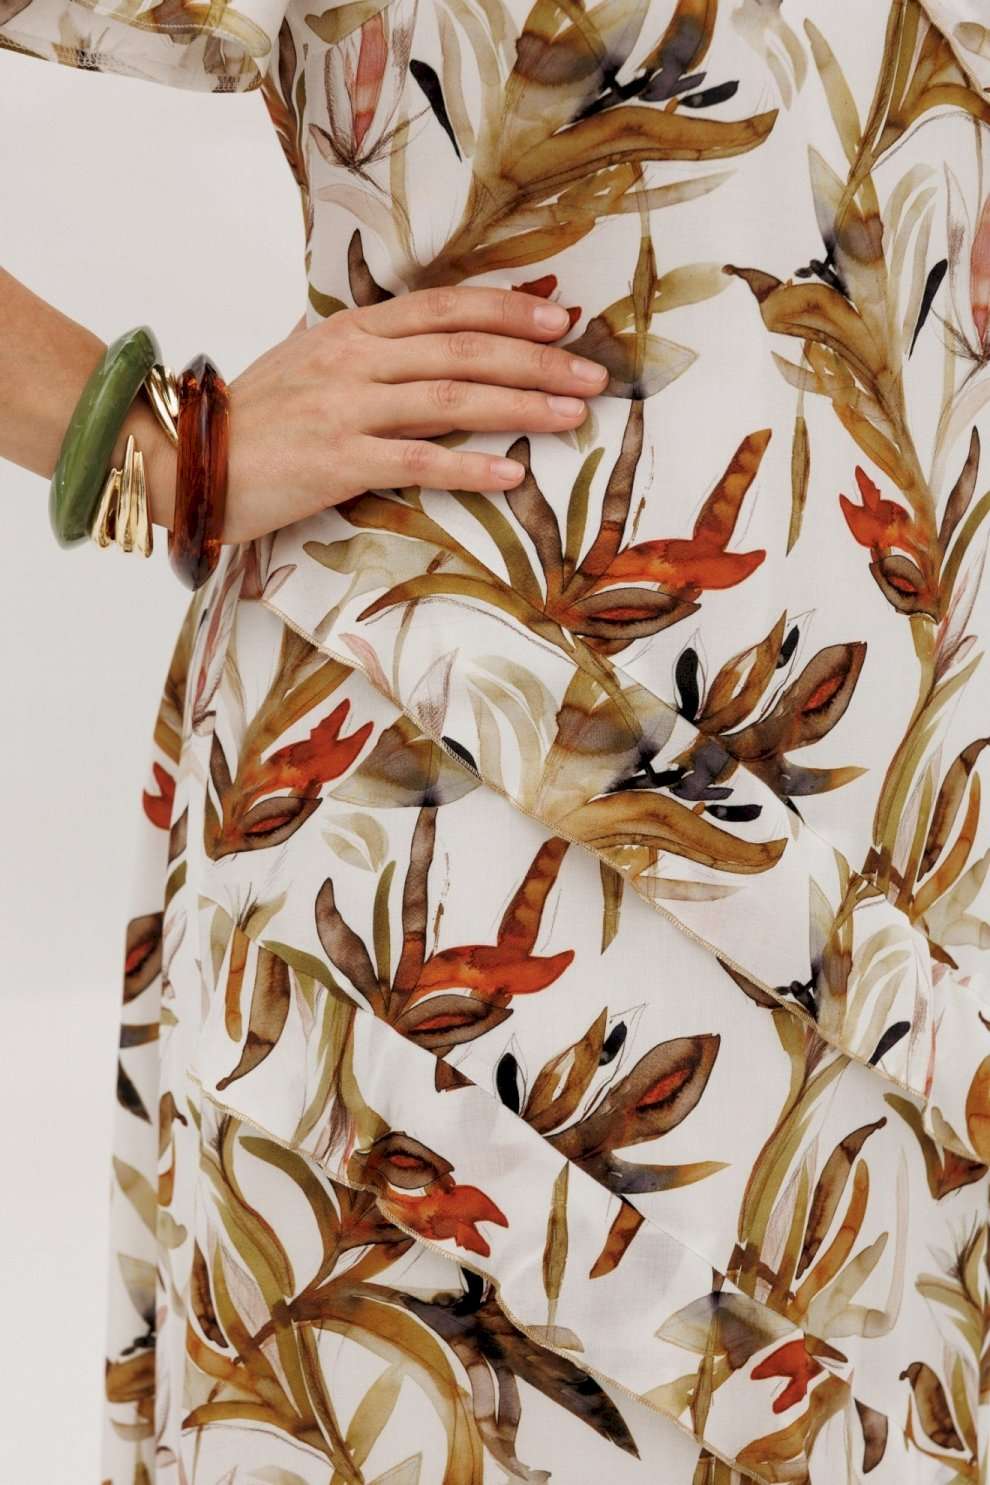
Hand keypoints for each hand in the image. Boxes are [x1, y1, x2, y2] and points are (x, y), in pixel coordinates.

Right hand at [146, 287, 608, 543]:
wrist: (187, 458)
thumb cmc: (254, 419)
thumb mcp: (310, 363)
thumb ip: (369, 354)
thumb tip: (428, 354)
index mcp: (352, 330)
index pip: (446, 308)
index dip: (509, 313)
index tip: (562, 324)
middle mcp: (355, 359)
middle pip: (464, 350)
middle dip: (537, 362)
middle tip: (593, 375)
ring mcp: (346, 409)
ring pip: (451, 398)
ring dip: (520, 406)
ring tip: (573, 417)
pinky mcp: (337, 461)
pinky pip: (416, 461)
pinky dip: (468, 467)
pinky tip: (511, 473)